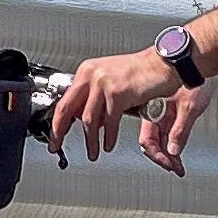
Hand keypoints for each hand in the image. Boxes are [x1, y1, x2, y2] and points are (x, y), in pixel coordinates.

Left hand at [49, 47, 178, 162]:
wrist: (162, 64)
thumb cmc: (140, 72)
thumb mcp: (109, 79)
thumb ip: (94, 96)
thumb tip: (79, 116)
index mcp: (87, 71)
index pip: (65, 99)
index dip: (57, 121)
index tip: (54, 135)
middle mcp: (92, 75)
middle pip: (67, 109)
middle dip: (60, 131)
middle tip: (58, 146)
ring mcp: (104, 83)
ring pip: (88, 120)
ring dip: (90, 140)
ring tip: (92, 152)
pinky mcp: (118, 93)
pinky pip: (109, 122)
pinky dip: (109, 137)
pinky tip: (109, 144)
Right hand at [138, 79, 215, 176]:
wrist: (197, 61)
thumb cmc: (193, 77)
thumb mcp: (190, 106)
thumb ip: (180, 130)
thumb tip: (174, 151)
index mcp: (152, 110)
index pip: (148, 141)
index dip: (158, 156)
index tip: (170, 166)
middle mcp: (153, 113)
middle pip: (151, 143)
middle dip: (163, 159)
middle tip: (175, 169)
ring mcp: (160, 113)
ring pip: (159, 140)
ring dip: (168, 154)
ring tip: (178, 166)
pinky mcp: (168, 112)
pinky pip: (166, 133)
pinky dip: (172, 145)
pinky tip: (178, 154)